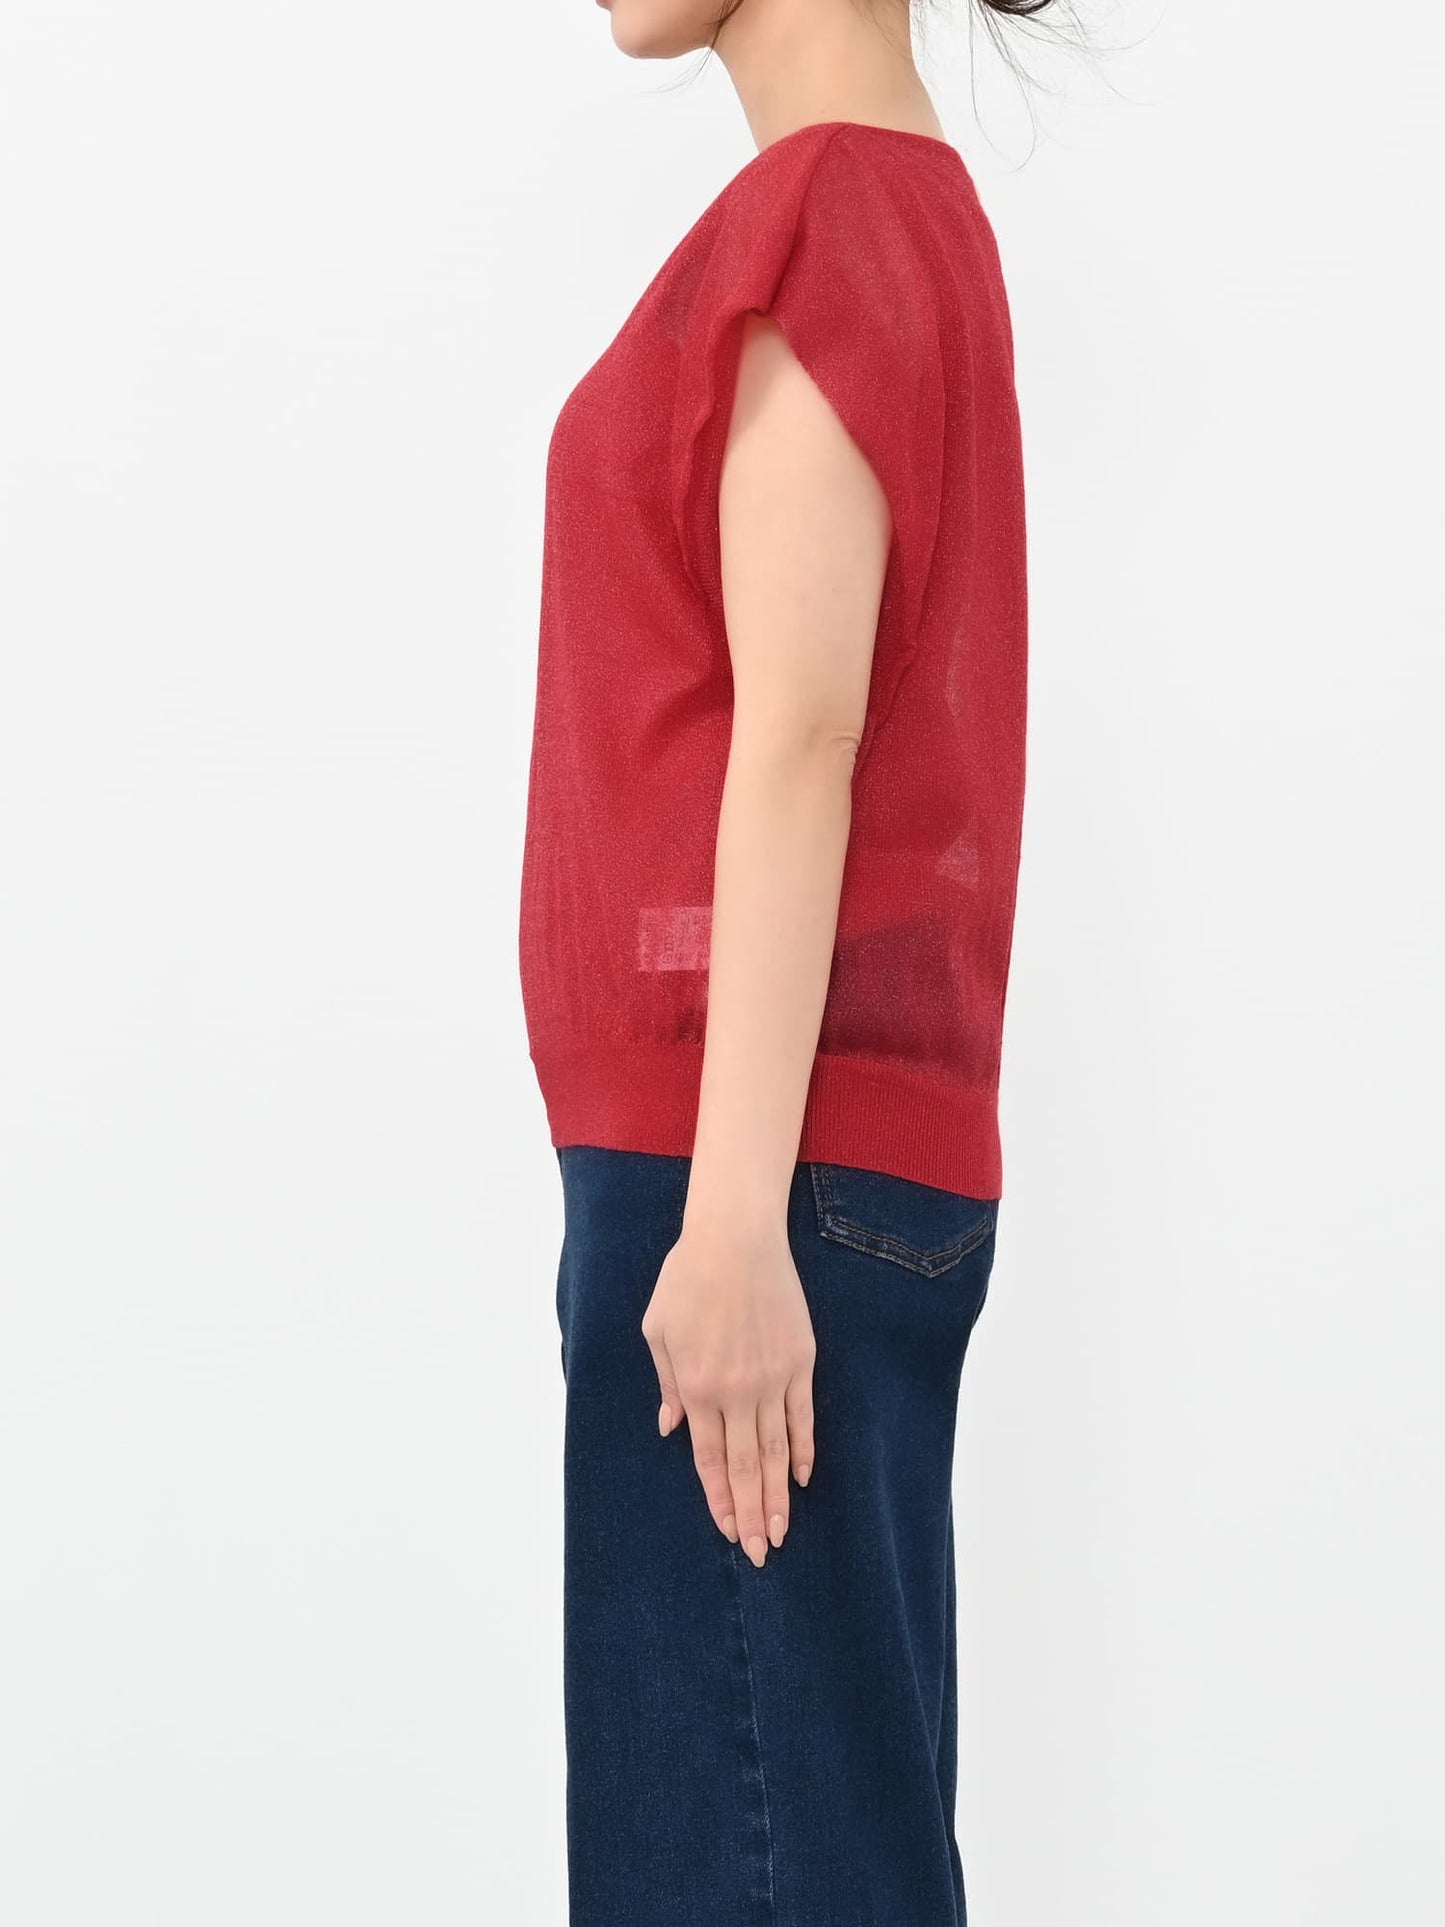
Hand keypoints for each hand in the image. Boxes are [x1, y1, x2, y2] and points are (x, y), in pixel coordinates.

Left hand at [640, 1213, 816, 1567]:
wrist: (736, 1237)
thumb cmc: (687, 1278)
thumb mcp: (658, 1329)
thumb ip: (667, 1383)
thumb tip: (671, 1429)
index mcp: (697, 1387)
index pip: (709, 1458)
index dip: (719, 1498)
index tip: (726, 1530)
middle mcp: (736, 1391)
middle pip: (746, 1466)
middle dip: (750, 1513)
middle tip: (758, 1553)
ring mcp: (772, 1378)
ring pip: (776, 1450)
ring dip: (778, 1495)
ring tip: (780, 1532)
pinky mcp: (799, 1360)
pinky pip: (802, 1416)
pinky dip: (802, 1449)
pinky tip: (802, 1478)